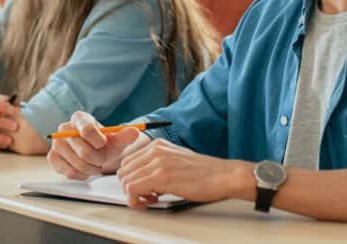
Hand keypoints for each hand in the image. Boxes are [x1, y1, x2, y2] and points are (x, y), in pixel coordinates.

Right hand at [47, 111, 146, 179]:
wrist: (93, 152)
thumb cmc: (104, 144)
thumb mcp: (116, 139)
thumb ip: (125, 135)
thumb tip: (135, 132)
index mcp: (80, 118)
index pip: (87, 130)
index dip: (99, 142)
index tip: (103, 144)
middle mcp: (64, 128)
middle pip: (84, 152)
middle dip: (99, 160)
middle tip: (102, 159)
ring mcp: (56, 143)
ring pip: (78, 164)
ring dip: (92, 169)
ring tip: (95, 164)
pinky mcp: (52, 158)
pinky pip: (69, 172)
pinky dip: (81, 174)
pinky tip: (85, 169)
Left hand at [117, 139, 252, 208]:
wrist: (224, 176)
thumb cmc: (205, 173)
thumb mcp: (176, 160)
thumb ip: (158, 164)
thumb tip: (142, 178)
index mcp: (157, 145)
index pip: (128, 161)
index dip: (132, 178)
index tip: (144, 188)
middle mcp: (155, 150)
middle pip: (123, 171)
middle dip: (130, 187)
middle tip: (147, 196)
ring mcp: (157, 162)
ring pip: (125, 181)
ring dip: (133, 195)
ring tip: (151, 199)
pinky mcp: (161, 176)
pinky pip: (132, 190)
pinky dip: (136, 201)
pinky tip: (151, 202)